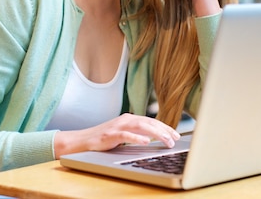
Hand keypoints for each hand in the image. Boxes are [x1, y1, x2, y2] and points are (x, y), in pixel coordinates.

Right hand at [53, 113, 179, 157]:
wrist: (84, 140)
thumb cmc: (104, 138)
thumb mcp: (123, 133)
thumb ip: (136, 132)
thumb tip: (153, 136)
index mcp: (129, 118)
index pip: (151, 121)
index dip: (164, 127)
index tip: (176, 134)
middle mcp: (125, 119)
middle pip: (149, 122)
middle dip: (164, 130)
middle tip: (175, 138)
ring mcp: (118, 126)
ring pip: (141, 126)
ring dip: (155, 133)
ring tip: (166, 140)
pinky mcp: (111, 135)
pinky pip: (126, 135)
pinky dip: (136, 137)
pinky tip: (146, 141)